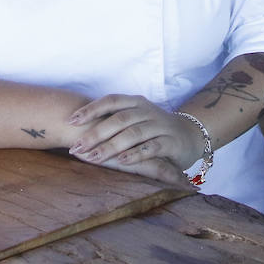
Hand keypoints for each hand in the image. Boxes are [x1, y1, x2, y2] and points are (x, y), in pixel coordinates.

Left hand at [66, 94, 203, 183]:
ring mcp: (160, 126)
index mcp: (136, 102)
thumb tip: (77, 128)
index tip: (71, 121)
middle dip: (96, 133)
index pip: (111, 101)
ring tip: (94, 157)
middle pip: (119, 119)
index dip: (91, 109)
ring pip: (133, 133)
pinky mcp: (171, 142)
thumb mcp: (135, 119)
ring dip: (111, 146)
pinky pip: (151, 147)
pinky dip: (136, 154)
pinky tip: (122, 161)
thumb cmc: (154, 129)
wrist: (192, 135)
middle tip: (77, 147)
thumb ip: (113, 121)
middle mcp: (147, 111)